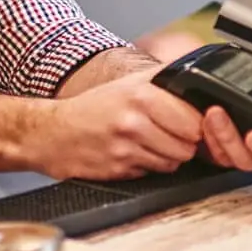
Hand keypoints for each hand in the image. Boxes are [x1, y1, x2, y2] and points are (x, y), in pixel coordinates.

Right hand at [27, 69, 203, 180]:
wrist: (53, 133)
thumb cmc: (94, 107)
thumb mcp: (129, 83)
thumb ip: (164, 79)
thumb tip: (198, 77)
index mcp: (142, 96)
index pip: (194, 121)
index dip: (195, 124)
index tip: (188, 123)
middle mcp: (135, 122)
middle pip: (187, 146)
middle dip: (183, 143)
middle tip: (169, 135)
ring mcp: (126, 148)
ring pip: (172, 163)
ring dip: (167, 157)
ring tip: (150, 143)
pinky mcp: (118, 169)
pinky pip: (151, 173)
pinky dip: (148, 167)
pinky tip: (134, 153)